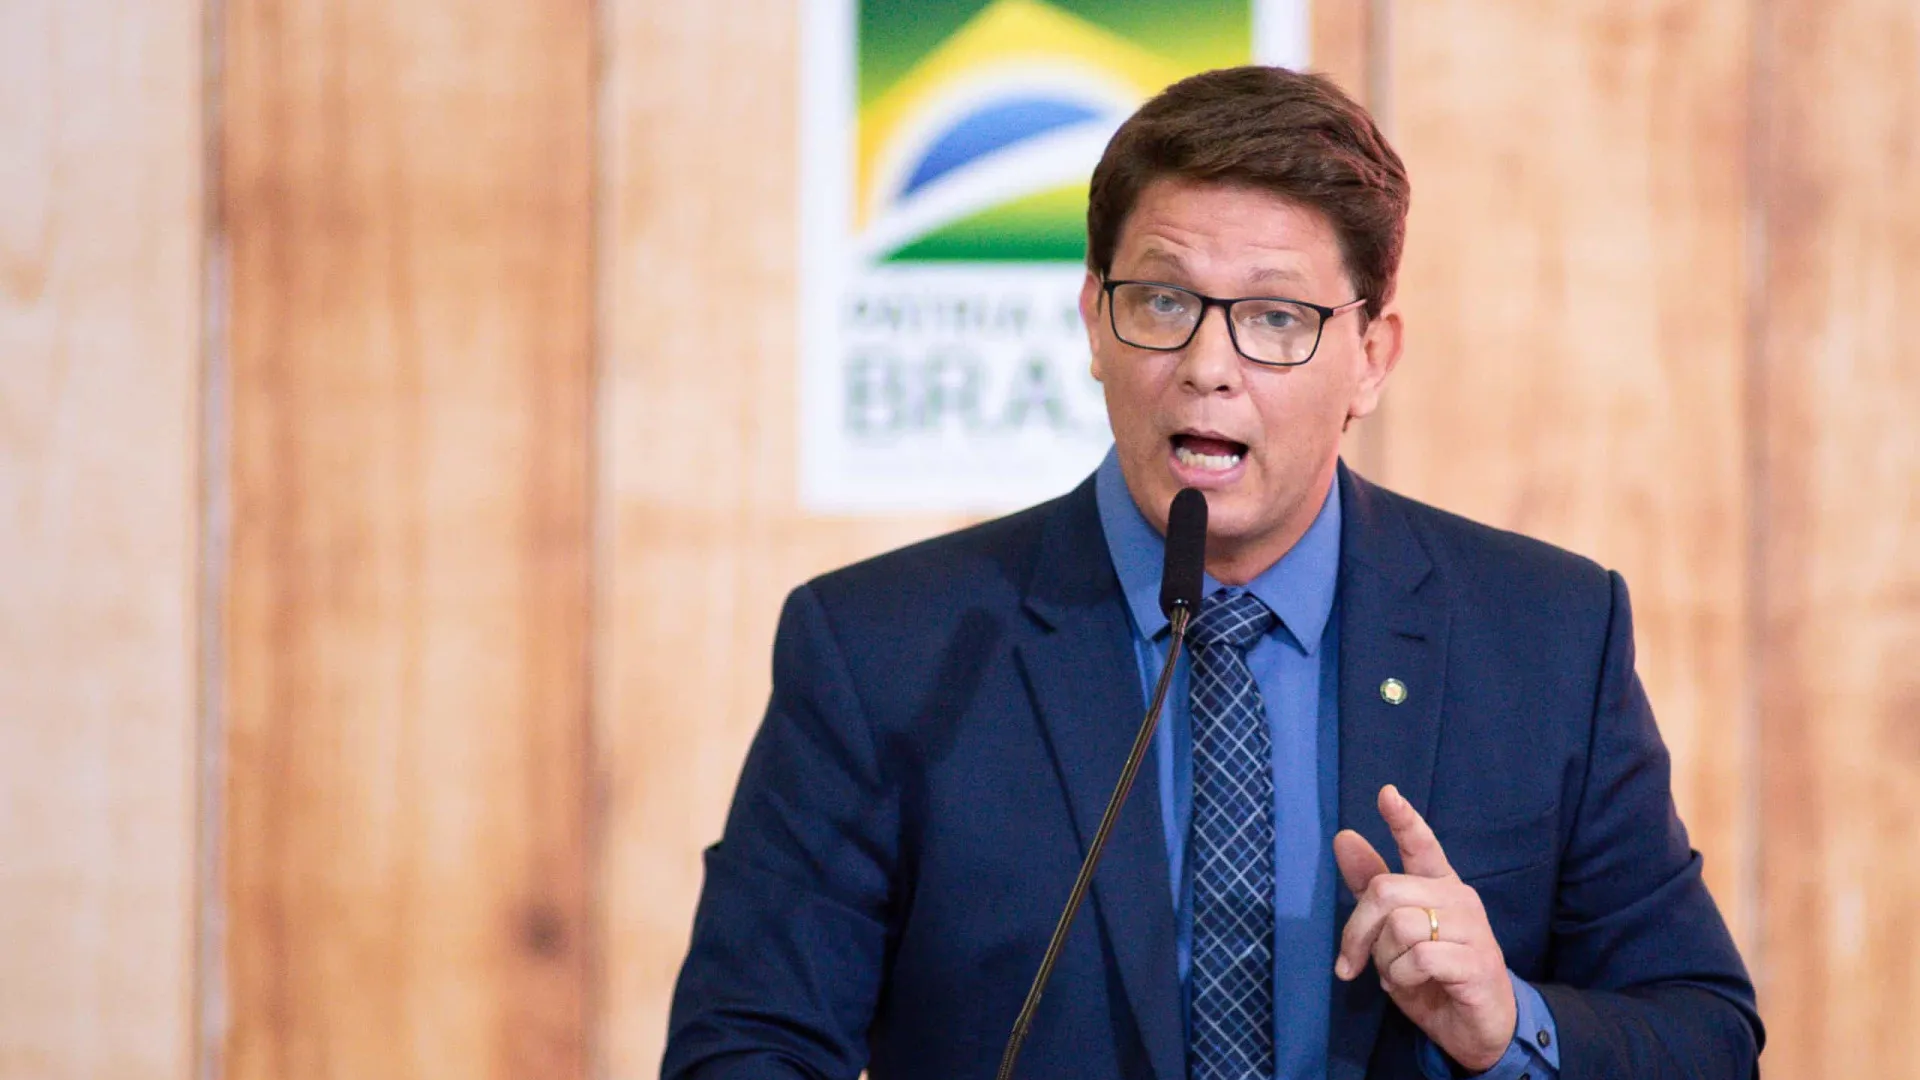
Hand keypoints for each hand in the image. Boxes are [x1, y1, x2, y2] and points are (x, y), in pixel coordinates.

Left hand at [1333, 785, 1515, 1073]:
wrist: (1479, 1028)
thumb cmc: (1433, 976)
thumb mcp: (1393, 935)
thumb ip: (1371, 889)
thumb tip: (1344, 838)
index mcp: (1439, 886)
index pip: (1421, 844)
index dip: (1403, 820)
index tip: (1386, 794)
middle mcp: (1458, 898)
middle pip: (1385, 891)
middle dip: (1357, 930)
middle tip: (1352, 964)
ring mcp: (1472, 928)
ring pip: (1400, 925)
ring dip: (1385, 960)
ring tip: (1398, 975)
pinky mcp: (1476, 961)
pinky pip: (1419, 957)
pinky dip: (1402, 977)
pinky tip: (1414, 985)